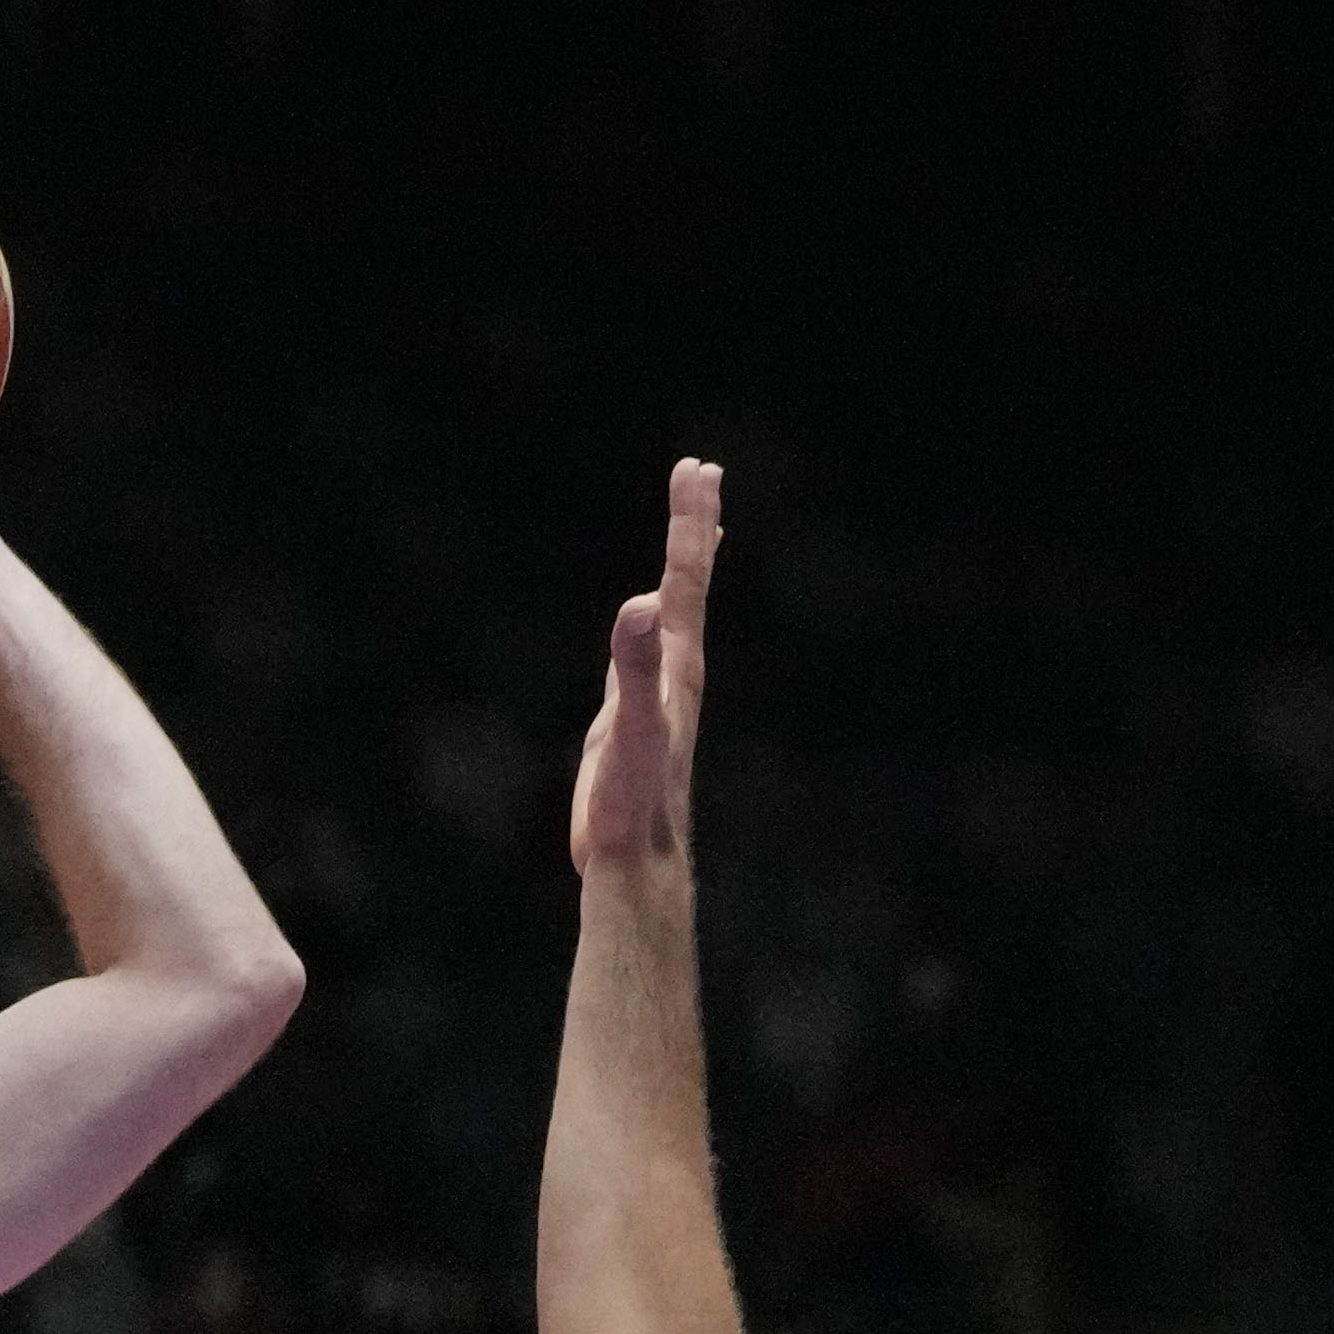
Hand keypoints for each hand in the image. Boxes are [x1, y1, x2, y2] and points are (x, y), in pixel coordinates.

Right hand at [567, 457, 722, 873]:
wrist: (639, 865)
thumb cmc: (633, 803)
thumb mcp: (631, 730)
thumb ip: (634, 668)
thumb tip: (642, 605)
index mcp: (676, 667)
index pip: (684, 580)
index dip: (688, 523)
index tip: (695, 469)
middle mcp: (675, 675)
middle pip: (690, 588)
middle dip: (694, 530)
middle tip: (702, 475)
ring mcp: (658, 699)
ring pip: (678, 620)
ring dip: (683, 572)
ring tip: (694, 538)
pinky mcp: (636, 724)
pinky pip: (652, 655)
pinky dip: (656, 624)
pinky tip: (650, 629)